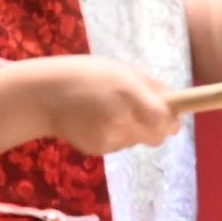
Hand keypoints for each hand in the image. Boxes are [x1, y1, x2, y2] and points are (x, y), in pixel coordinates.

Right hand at [14, 55, 176, 156]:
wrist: (44, 94)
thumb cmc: (89, 75)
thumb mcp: (123, 71)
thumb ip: (152, 87)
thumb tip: (177, 104)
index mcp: (128, 94)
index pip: (164, 121)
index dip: (171, 121)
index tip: (172, 116)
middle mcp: (119, 119)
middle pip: (156, 138)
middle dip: (156, 128)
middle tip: (143, 113)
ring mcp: (107, 138)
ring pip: (137, 140)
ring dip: (133, 129)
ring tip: (110, 111)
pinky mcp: (96, 150)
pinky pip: (119, 144)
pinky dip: (116, 135)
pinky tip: (97, 121)